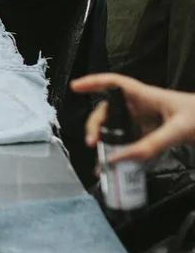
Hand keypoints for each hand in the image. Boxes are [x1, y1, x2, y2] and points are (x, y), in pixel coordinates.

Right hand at [73, 73, 194, 161]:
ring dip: (105, 145)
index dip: (93, 82)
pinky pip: (130, 145)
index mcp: (145, 96)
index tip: (74, 87)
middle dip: (96, 126)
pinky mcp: (151, 137)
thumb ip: (150, 146)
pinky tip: (115, 170)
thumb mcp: (177, 131)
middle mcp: (141, 107)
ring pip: (117, 130)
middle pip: (109, 111)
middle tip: (92, 144)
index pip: (114, 84)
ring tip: (101, 164)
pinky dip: (120, 156)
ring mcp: (145, 122)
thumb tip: (116, 160)